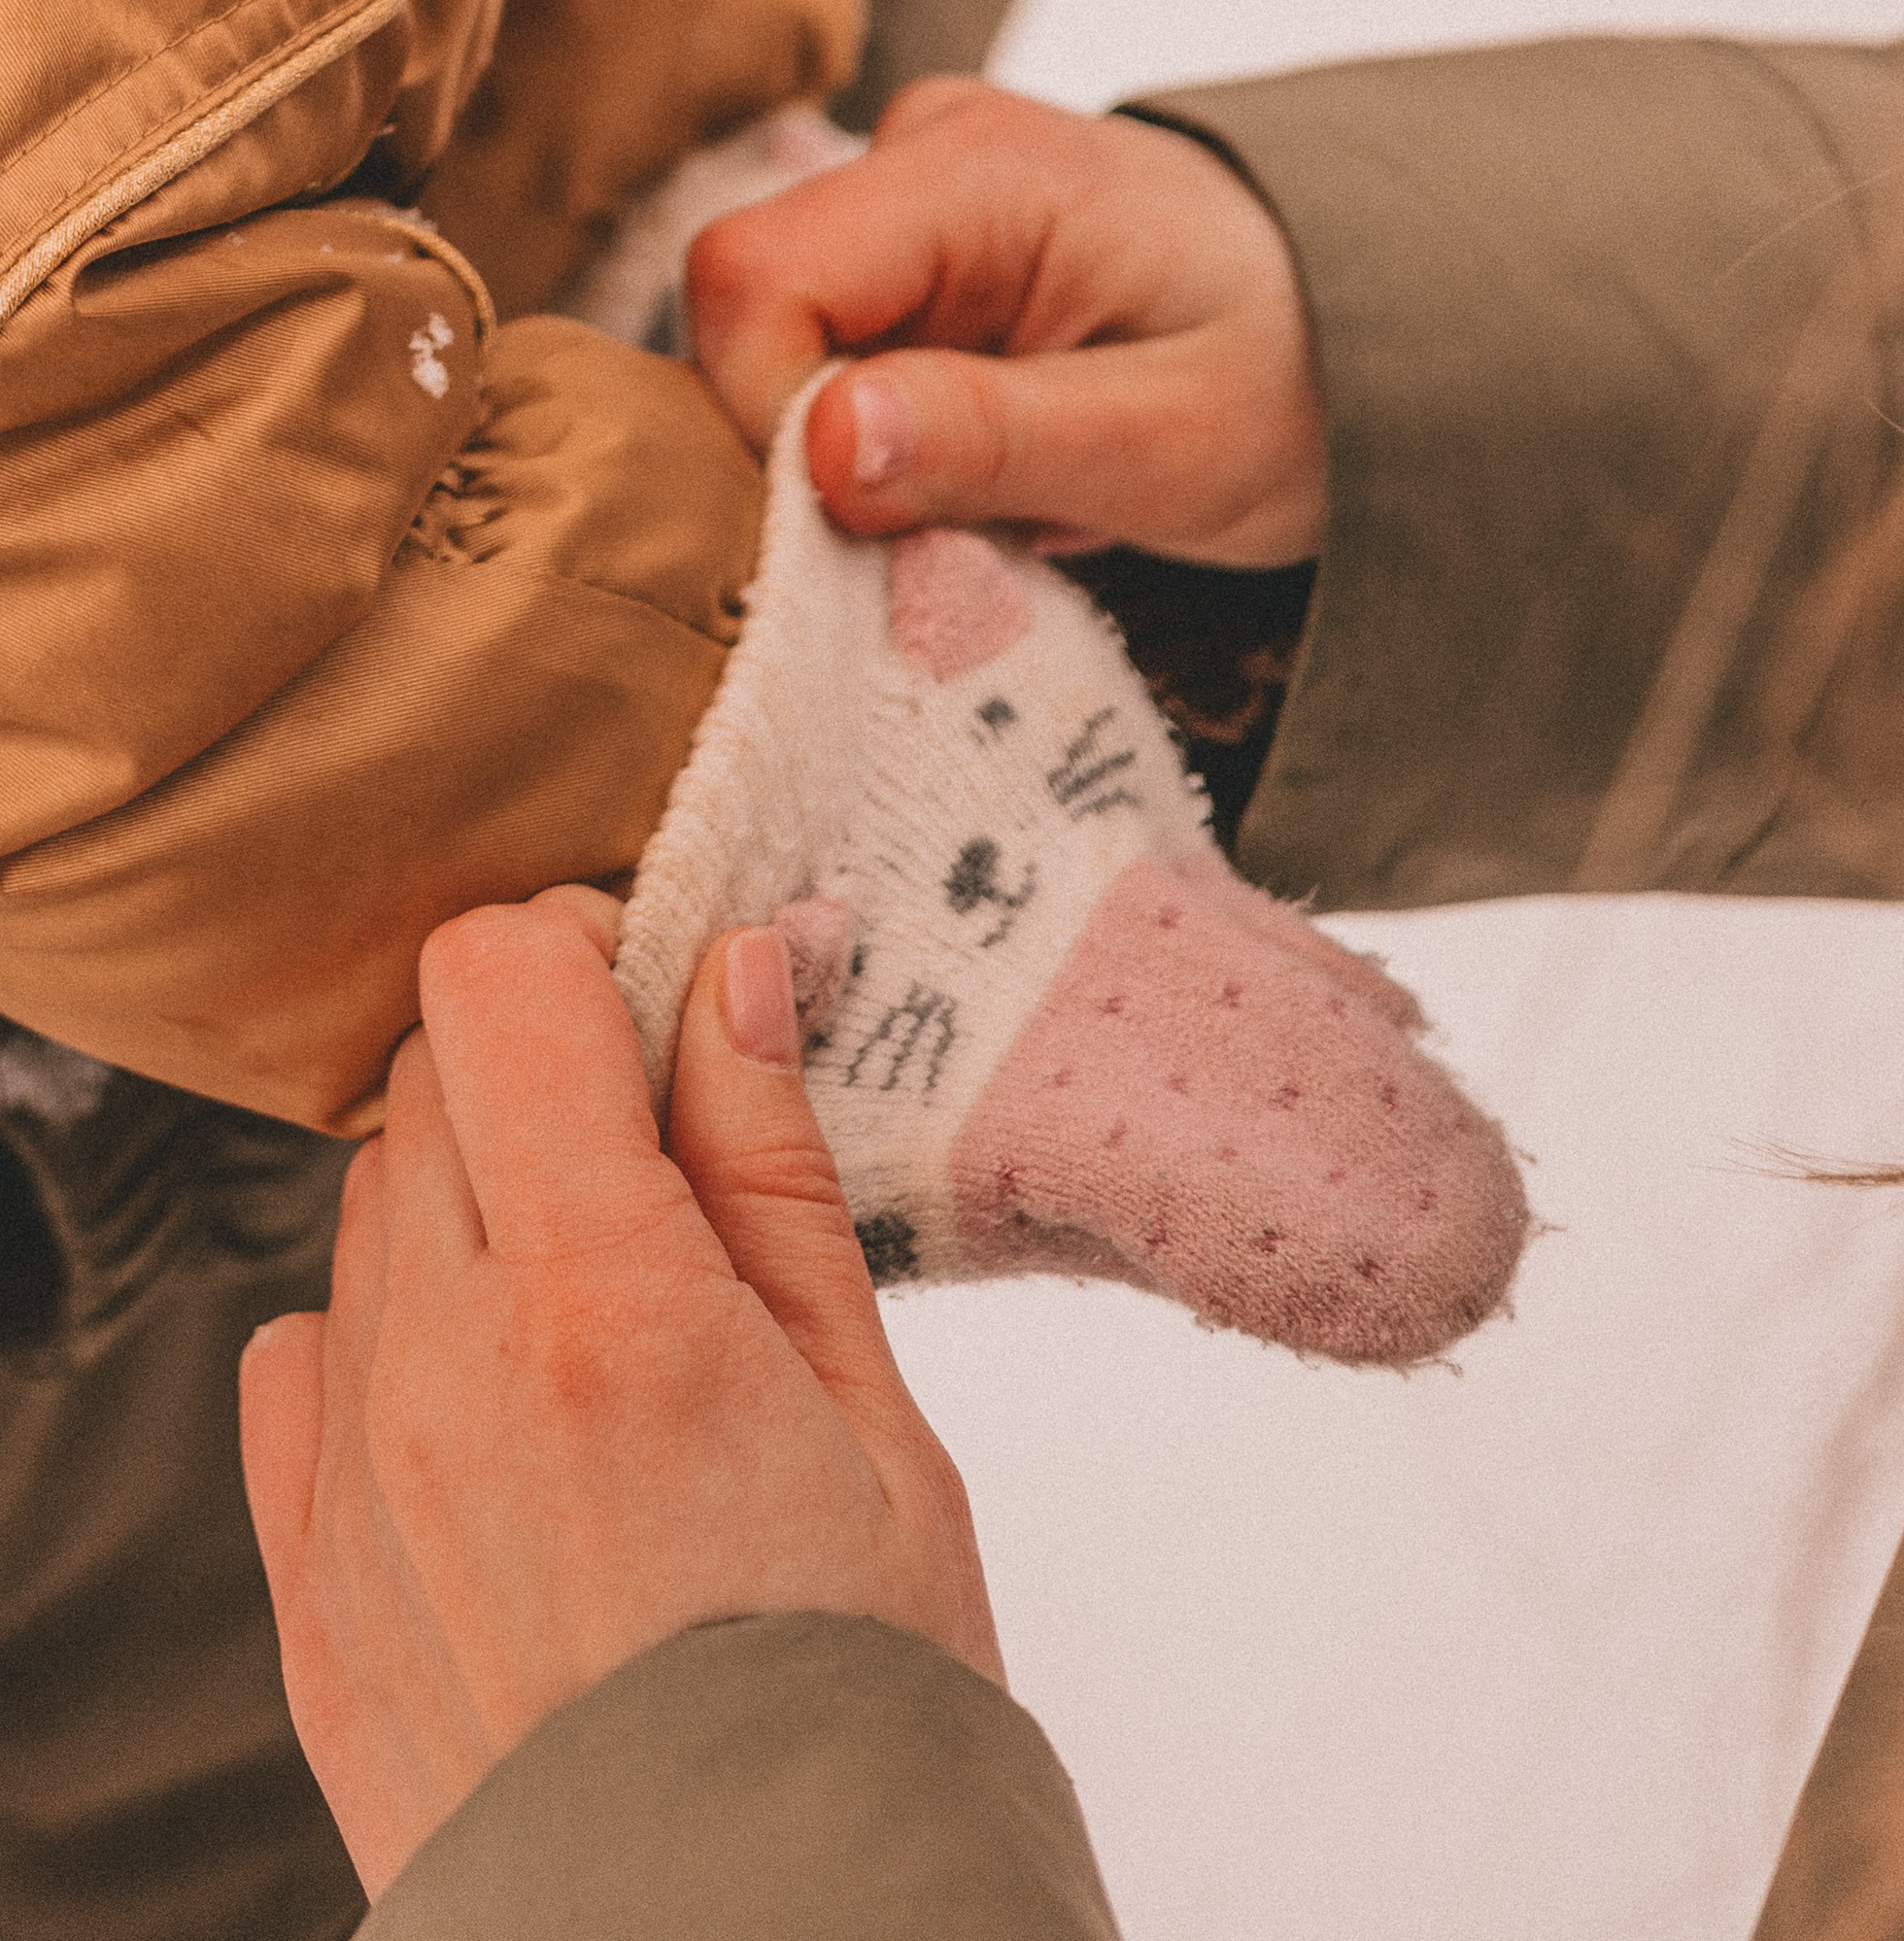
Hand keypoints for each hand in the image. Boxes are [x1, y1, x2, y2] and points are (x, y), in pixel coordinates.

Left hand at [240, 886, 1002, 1901]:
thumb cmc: (852, 1689)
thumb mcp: (873, 1411)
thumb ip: (774, 1174)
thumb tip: (736, 972)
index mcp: (603, 1307)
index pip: (502, 983)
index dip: (588, 949)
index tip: (664, 997)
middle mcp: (441, 1372)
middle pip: (428, 1075)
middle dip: (543, 1061)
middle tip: (661, 1147)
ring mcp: (350, 1480)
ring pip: (368, 1209)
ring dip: (473, 1196)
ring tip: (603, 1305)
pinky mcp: (308, 1578)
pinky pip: (295, 1360)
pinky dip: (385, 1331)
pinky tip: (497, 1397)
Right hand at [687, 79, 1325, 566]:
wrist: (1376, 334)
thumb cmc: (1301, 378)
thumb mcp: (1175, 442)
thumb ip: (1000, 438)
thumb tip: (824, 443)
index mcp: (979, 169)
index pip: (753, 281)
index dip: (777, 422)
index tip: (890, 520)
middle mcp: (924, 151)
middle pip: (751, 318)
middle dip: (822, 455)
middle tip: (972, 522)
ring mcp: (914, 195)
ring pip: (785, 354)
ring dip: (868, 460)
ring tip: (1010, 490)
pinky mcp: (917, 255)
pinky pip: (835, 362)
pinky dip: (896, 444)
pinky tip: (1000, 463)